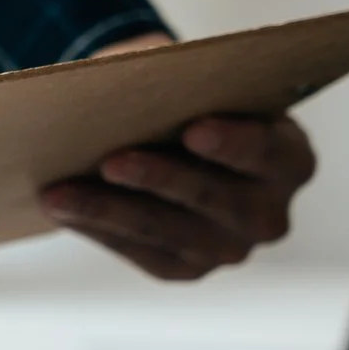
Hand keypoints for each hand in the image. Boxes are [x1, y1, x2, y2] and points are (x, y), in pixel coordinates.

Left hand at [39, 33, 317, 278]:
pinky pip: (140, 250)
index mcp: (288, 157)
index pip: (269, 152)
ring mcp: (228, 246)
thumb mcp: (185, 81)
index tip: (194, 129)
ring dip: (111, 210)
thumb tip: (121, 81)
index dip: (234, 143)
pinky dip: (98, 227)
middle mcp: (269, 212)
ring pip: (170, 233)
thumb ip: (174, 81)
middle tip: (111, 161)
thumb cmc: (181, 99)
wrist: (161, 134)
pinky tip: (61, 208)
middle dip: (161, 179)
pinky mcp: (184, 267)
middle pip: (218, 200)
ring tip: (60, 192)